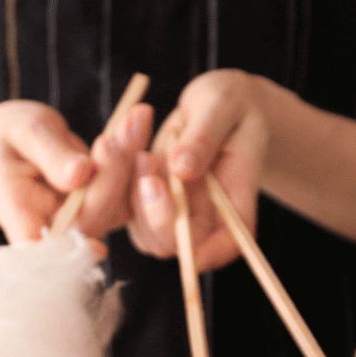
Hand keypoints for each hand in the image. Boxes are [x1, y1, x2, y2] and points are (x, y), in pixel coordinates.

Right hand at [0, 100, 151, 245]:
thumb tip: (80, 174)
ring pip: (118, 206)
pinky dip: (136, 153)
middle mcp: (54, 229)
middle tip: (121, 130)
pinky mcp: (105, 208)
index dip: (72, 252)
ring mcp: (83, 221)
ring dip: (131, 160)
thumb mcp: (23, 134)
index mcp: (20, 218)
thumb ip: (50, 156)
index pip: (46, 249)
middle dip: (112, 175)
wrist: (16, 141)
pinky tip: (138, 118)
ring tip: (135, 117)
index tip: (98, 245)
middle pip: (92, 221)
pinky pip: (130, 190)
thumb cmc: (9, 138)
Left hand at [127, 70, 268, 270]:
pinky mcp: (145, 200)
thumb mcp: (223, 108)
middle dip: (155, 214)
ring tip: (142, 148)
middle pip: (173, 244)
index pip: (224, 247)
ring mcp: (172, 214)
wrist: (214, 105)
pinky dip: (119, 176)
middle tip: (147, 161)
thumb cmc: (231, 105)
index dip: (202, 252)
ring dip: (132, 191)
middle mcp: (203, 221)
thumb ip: (204, 138)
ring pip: (142, 228)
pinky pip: (124, 203)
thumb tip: (182, 168)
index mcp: (236, 208)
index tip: (179, 219)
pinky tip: (126, 142)